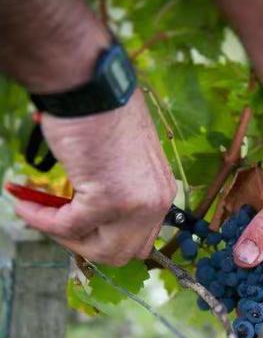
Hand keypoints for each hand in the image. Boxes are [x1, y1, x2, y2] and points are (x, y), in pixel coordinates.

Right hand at [15, 89, 176, 265]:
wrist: (92, 85)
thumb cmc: (104, 113)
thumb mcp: (124, 162)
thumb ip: (119, 191)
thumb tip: (94, 216)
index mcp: (162, 191)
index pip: (140, 238)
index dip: (104, 237)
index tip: (76, 225)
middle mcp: (157, 201)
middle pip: (123, 252)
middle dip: (85, 244)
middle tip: (57, 224)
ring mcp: (137, 204)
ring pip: (102, 251)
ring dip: (66, 237)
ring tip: (40, 212)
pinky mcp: (110, 201)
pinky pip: (69, 227)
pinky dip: (43, 220)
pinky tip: (26, 204)